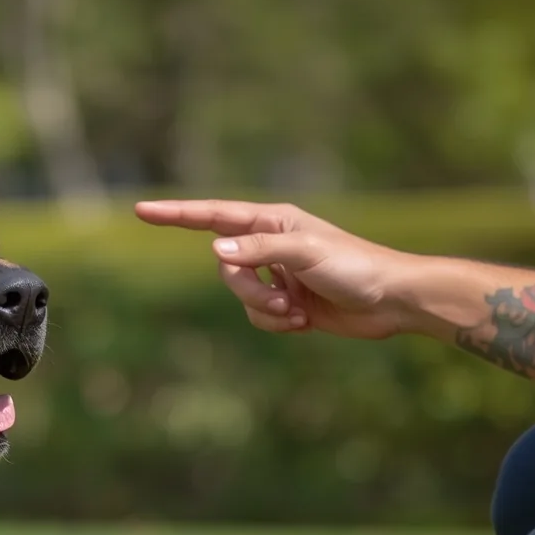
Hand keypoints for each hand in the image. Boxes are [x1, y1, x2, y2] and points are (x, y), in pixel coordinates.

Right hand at [133, 199, 425, 339]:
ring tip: (298, 313)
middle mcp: (270, 244)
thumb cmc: (356, 266)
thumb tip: (216, 251)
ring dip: (265, 310)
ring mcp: (276, 275)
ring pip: (240, 296)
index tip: (141, 211)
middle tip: (283, 302)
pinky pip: (258, 316)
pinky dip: (276, 323)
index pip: (213, 216)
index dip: (176, 214)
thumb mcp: (306, 253)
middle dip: (248, 292)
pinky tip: (304, 321)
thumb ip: (260, 250)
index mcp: (272, 221)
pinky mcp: (286, 302)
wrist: (392, 300)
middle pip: (227, 270)